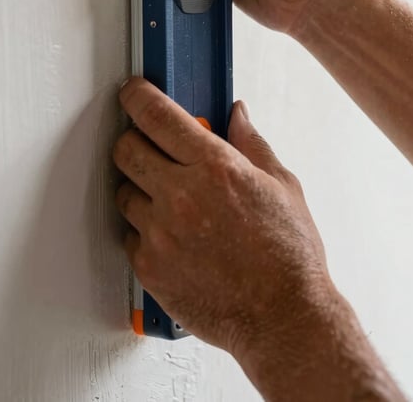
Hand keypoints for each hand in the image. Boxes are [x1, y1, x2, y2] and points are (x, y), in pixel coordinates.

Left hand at [113, 78, 333, 360]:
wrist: (285, 319)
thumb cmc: (290, 256)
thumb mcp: (282, 185)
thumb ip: (251, 143)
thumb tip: (236, 113)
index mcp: (216, 167)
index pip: (157, 115)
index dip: (138, 97)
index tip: (133, 92)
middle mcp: (182, 196)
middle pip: (126, 149)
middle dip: (134, 141)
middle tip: (149, 147)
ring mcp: (161, 234)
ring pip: (123, 192)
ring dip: (140, 188)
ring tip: (170, 200)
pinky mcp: (150, 268)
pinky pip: (129, 234)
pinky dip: (144, 230)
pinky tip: (173, 236)